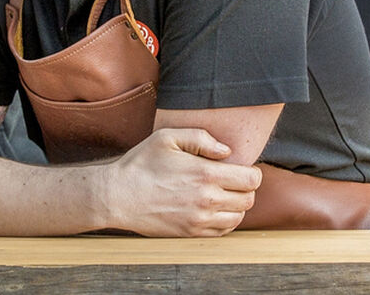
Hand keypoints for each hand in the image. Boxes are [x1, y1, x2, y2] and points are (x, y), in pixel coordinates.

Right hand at [100, 127, 261, 236]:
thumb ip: (201, 137)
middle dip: (245, 188)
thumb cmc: (141, 164)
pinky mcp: (192, 233)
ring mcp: (200, 220)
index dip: (251, 171)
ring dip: (236, 205)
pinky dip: (224, 220)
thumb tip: (226, 151)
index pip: (252, 179)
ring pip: (239, 217)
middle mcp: (207, 200)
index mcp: (205, 174)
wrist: (118, 196)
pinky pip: (223, 231)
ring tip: (221, 194)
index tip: (240, 168)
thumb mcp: (166, 137)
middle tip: (231, 180)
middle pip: (249, 199)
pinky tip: (211, 208)